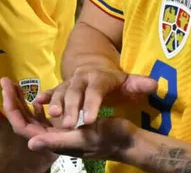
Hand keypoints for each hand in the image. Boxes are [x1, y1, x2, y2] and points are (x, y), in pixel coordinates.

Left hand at [1, 77, 140, 160]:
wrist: (126, 141)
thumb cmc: (107, 138)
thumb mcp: (83, 139)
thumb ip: (58, 141)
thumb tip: (30, 143)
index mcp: (53, 142)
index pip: (23, 127)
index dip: (12, 108)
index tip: (6, 88)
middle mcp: (52, 138)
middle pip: (24, 121)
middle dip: (13, 102)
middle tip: (5, 82)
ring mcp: (58, 133)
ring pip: (33, 118)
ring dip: (23, 103)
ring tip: (16, 86)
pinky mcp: (67, 127)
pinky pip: (45, 118)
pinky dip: (39, 106)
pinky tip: (38, 97)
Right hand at [37, 64, 155, 128]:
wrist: (93, 65)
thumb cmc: (112, 81)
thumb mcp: (127, 82)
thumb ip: (139, 85)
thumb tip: (154, 85)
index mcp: (99, 79)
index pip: (96, 92)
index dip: (93, 105)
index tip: (90, 120)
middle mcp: (82, 79)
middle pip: (76, 93)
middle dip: (72, 108)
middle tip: (69, 125)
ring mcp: (70, 83)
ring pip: (61, 92)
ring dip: (56, 103)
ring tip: (54, 116)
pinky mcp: (60, 87)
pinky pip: (51, 91)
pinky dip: (44, 96)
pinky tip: (37, 103)